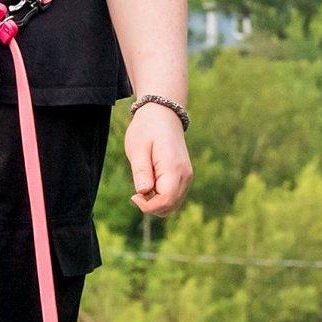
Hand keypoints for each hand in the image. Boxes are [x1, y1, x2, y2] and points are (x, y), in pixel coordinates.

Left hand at [126, 101, 192, 217]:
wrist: (163, 114)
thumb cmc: (147, 129)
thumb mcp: (138, 148)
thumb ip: (141, 171)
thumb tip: (143, 192)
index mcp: (174, 168)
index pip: (165, 201)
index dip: (147, 206)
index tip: (134, 195)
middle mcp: (185, 175)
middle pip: (170, 207)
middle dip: (151, 206)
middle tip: (137, 191)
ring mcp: (187, 177)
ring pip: (173, 205)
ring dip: (156, 203)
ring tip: (144, 184)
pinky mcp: (184, 177)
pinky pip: (174, 197)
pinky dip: (161, 197)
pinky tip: (151, 183)